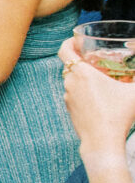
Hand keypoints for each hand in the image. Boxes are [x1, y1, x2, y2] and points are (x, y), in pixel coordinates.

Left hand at [59, 39, 134, 162]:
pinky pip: (73, 94)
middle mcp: (70, 82)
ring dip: (82, 76)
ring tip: (99, 78)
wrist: (102, 141)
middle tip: (95, 59)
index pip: (64, 50)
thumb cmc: (118, 115)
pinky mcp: (69, 109)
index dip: (69, 42)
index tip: (77, 40)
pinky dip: (81, 90)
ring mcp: (67, 97)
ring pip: (71, 80)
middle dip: (81, 60)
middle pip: (69, 64)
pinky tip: (98, 96)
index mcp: (82, 73)